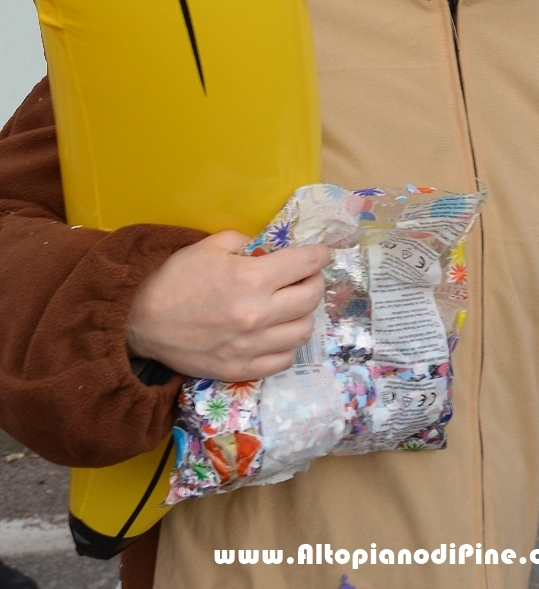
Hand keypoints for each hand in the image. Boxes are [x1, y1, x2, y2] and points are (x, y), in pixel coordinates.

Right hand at [126, 231, 329, 380]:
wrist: (140, 322)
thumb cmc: (174, 278)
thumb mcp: (210, 246)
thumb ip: (246, 243)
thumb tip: (270, 250)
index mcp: (251, 278)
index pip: (305, 263)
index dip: (320, 255)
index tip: (322, 253)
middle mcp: (258, 314)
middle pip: (311, 297)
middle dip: (314, 280)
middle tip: (306, 276)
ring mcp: (251, 347)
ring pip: (303, 330)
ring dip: (303, 314)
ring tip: (291, 305)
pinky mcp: (241, 370)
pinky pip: (283, 359)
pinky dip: (287, 344)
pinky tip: (277, 332)